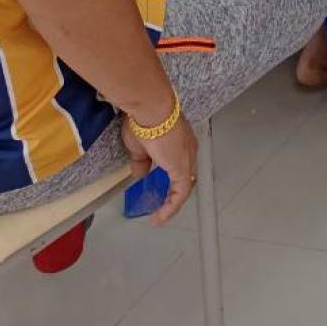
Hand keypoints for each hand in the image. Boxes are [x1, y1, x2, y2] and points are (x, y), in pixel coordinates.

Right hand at [121, 107, 197, 226]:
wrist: (151, 109)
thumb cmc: (145, 119)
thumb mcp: (138, 145)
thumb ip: (141, 161)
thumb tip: (140, 173)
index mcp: (180, 140)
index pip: (179, 162)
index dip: (171, 176)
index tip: (160, 186)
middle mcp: (188, 149)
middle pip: (185, 176)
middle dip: (173, 192)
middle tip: (161, 205)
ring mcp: (187, 159)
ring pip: (185, 186)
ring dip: (172, 202)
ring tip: (160, 215)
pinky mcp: (182, 169)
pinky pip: (180, 194)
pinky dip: (171, 207)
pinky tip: (159, 216)